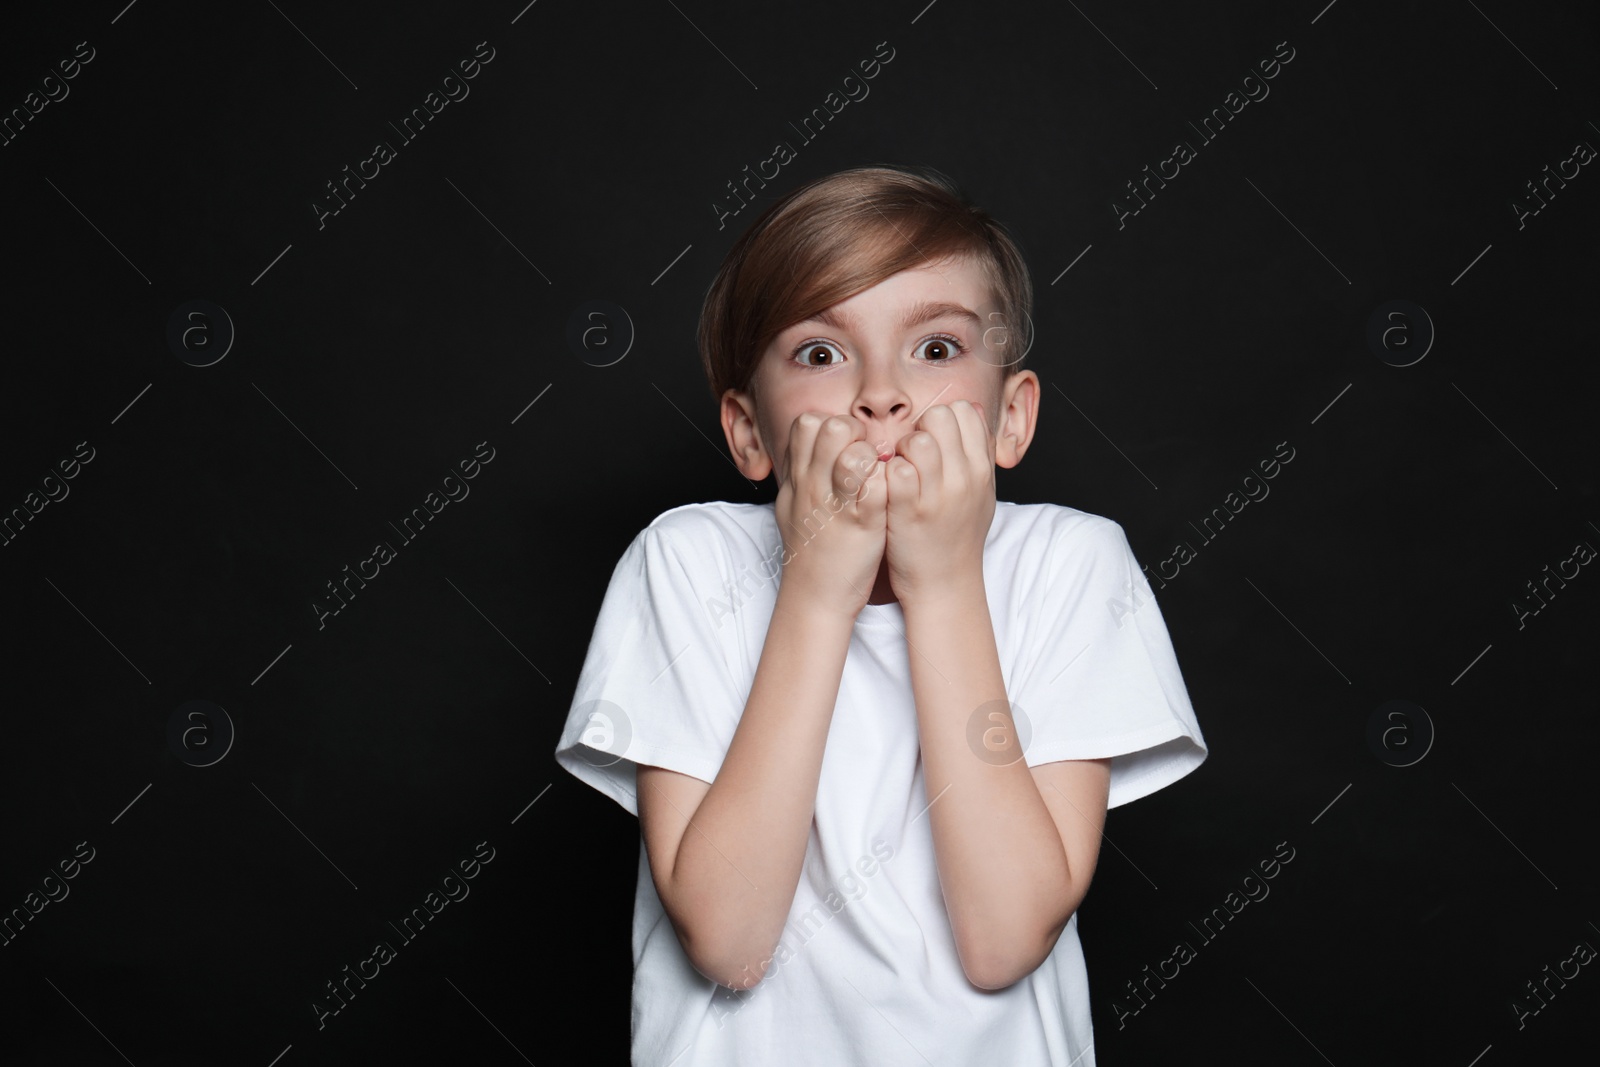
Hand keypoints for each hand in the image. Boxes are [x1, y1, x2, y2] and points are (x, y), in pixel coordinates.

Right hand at [773, 412, 887, 620]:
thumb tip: (816, 439)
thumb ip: (804, 469)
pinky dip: (889, 483)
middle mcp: (813, 487)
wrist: (814, 594)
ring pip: (854, 456)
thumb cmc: (811, 546)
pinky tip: (892, 490)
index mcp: (798, 478)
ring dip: (871, 456)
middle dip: (855, 430)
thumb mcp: (793, 502)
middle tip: (866, 451)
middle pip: (831, 428)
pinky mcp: (864, 525)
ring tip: (877, 472)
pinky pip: (878, 489)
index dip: (832, 423)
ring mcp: (838, 505)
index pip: (808, 423)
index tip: (847, 441)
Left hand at [883, 400, 995, 606]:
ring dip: (901, 449)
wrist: (946, 582)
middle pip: (940, 417)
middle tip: (912, 452)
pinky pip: (896, 471)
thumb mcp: (981, 491)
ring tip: (900, 468)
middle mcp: (965, 479)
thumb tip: (969, 408)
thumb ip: (977, 451)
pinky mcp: (908, 512)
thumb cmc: (958, 534)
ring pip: (919, 440)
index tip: (933, 440)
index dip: (942, 418)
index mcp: (982, 469)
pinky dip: (886, 472)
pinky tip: (886, 485)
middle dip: (920, 427)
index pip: (963, 411)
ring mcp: (937, 496)